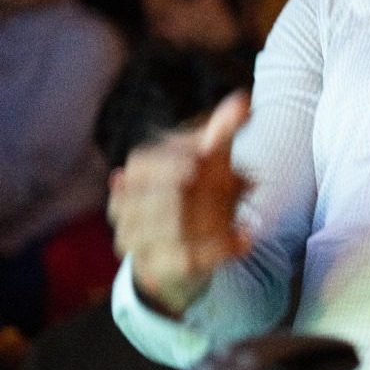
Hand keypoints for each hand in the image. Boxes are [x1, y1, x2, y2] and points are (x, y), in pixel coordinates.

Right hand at [108, 91, 252, 315]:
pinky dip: (219, 248)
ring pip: (177, 227)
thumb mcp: (209, 157)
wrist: (174, 249)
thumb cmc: (192, 190)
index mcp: (135, 170)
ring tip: (243, 213)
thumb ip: (223, 130)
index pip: (150, 161)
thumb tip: (244, 100)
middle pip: (168, 193)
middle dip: (210, 189)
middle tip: (243, 184)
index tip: (213, 156)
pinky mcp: (154, 268)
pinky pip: (187, 259)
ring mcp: (135, 239)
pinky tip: (244, 239)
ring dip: (217, 219)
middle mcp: (125, 205)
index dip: (184, 157)